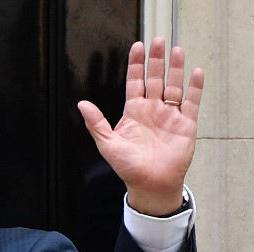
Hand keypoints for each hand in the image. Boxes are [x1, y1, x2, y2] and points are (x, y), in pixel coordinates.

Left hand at [77, 37, 204, 215]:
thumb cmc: (128, 167)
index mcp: (133, 112)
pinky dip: (195, 87)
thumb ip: (96, 123)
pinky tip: (195, 73)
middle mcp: (152, 110)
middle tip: (157, 41)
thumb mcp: (107, 144)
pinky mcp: (186, 123)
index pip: (135, 82)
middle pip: (155, 79)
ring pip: (174, 86)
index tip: (136, 47)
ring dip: (176, 68)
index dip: (135, 65)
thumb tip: (82, 104)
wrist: (150, 184)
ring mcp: (170, 115)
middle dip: (156, 60)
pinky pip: (192, 101)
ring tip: (176, 50)